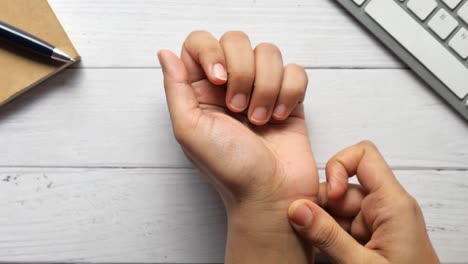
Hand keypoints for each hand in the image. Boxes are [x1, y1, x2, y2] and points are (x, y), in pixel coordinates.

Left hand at [158, 31, 318, 262]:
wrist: (270, 194)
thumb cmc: (229, 169)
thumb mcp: (189, 130)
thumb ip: (175, 87)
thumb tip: (165, 54)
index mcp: (200, 89)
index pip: (200, 42)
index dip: (212, 52)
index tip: (218, 80)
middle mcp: (229, 84)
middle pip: (237, 40)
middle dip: (242, 74)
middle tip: (239, 109)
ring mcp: (260, 88)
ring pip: (269, 53)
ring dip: (266, 88)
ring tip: (260, 120)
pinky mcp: (287, 96)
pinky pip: (294, 71)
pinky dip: (289, 93)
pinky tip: (280, 117)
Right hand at [288, 141, 439, 263]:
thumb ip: (328, 236)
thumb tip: (297, 208)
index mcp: (393, 204)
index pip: (364, 156)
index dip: (339, 166)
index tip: (330, 196)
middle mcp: (383, 207)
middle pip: (342, 186)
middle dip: (320, 206)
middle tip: (303, 227)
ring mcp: (373, 223)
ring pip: (335, 207)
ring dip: (319, 223)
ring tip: (311, 243)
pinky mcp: (366, 237)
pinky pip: (337, 225)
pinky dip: (325, 235)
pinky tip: (319, 249)